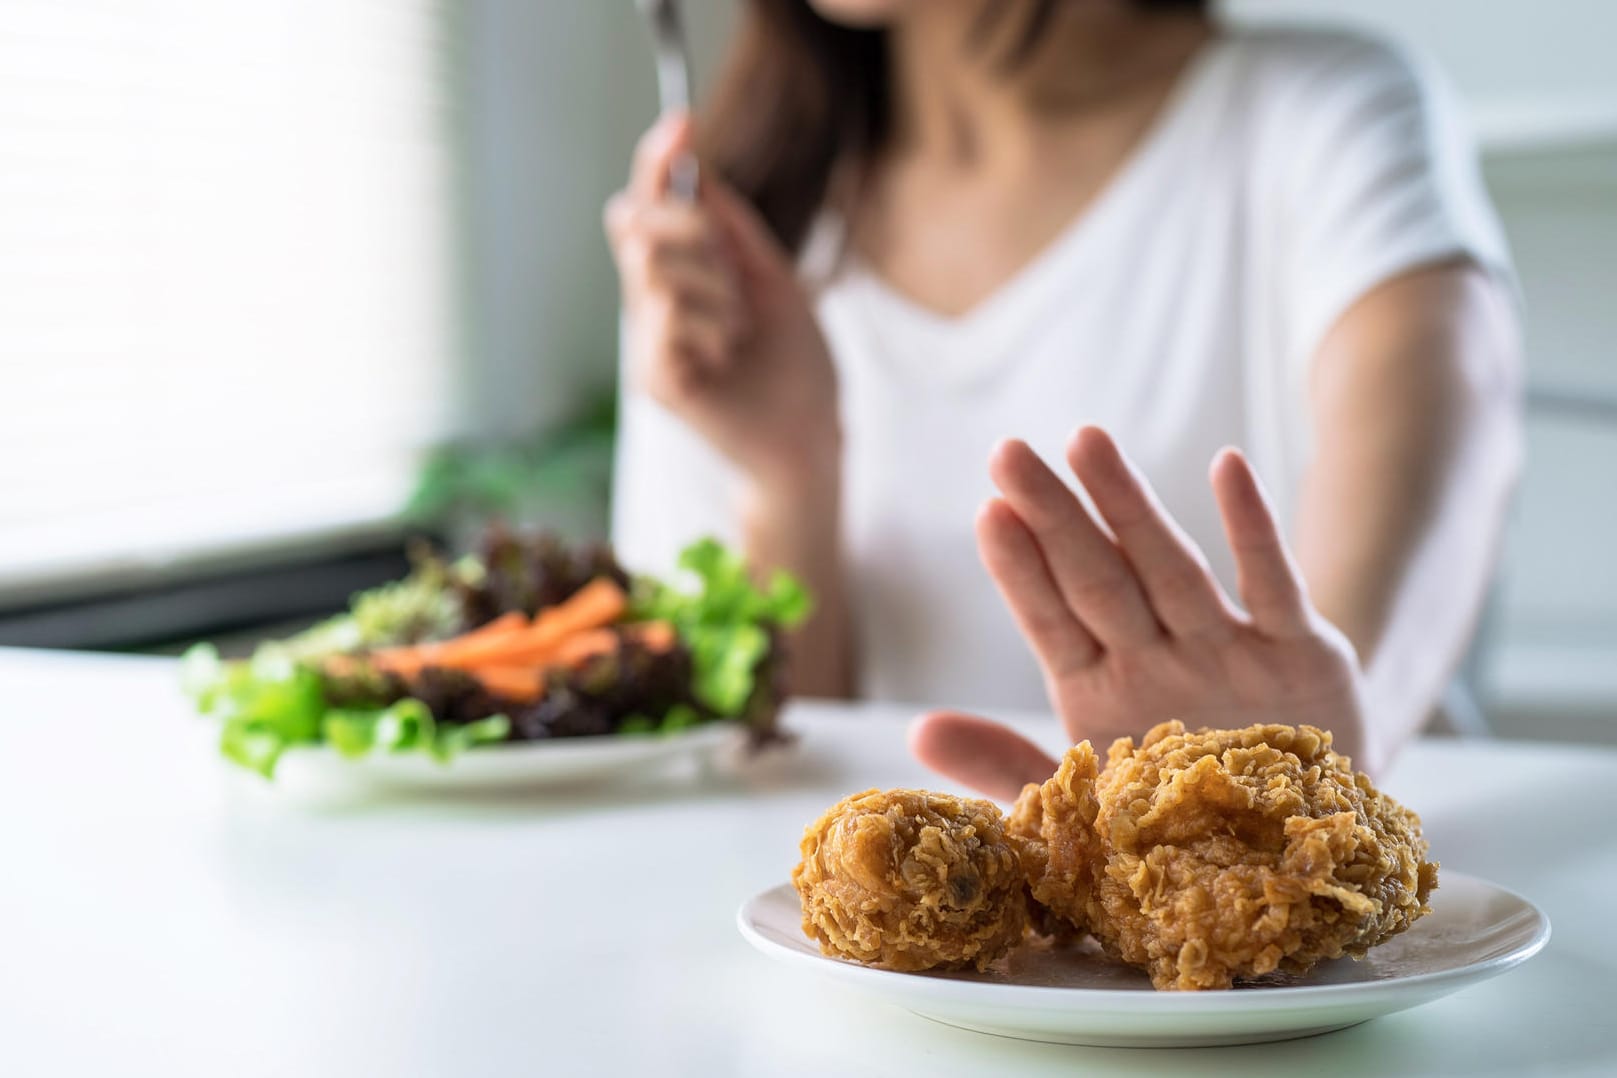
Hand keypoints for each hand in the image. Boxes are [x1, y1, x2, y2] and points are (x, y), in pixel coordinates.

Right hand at [604, 112, 839, 495]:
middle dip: (693, 230)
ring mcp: (646, 342)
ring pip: (655, 265)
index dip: (657, 161)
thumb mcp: (773, 280)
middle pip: (636, 222)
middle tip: (736, 276)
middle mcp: (652, 306)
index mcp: (682, 278)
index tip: (681, 123)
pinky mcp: (652, 376)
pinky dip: (711, 326)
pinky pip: (667, 313)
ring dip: (715, 288)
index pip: (649, 206)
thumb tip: (697, 169)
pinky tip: (727, 358)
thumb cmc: (796, 368)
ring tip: (739, 331)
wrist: (811, 438)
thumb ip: (733, 229)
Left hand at [910, 427, 1374, 800]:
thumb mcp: (1088, 808)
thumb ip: (1005, 768)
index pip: (1050, 621)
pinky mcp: (1298, 654)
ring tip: (1086, 441)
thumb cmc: (1180, 819)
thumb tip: (916, 732)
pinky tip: (1227, 467)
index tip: (988, 514)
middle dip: (1053, 517)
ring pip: (1168, 567)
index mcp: (1099, 692)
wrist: (1301, 843)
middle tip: (1007, 452)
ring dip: (1130, 507)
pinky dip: (1253, 530)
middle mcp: (1155, 658)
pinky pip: (1272, 586)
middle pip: (1096, 577)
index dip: (1019, 572)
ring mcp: (1223, 650)